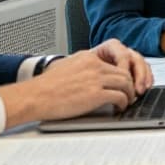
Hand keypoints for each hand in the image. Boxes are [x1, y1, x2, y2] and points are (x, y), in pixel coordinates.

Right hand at [0, 48, 141, 124]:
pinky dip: (123, 103)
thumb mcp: (66, 67)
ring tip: (127, 102)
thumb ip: (83, 68)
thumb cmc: (45, 87)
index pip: (115, 63)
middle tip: (130, 94)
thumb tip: (94, 77)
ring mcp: (95, 79)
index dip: (123, 75)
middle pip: (124, 73)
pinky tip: (120, 107)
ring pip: (125, 84)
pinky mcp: (95, 94)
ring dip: (129, 94)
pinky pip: (120, 97)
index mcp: (88, 57)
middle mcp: (94, 65)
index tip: (124, 83)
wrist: (33, 97)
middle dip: (130, 84)